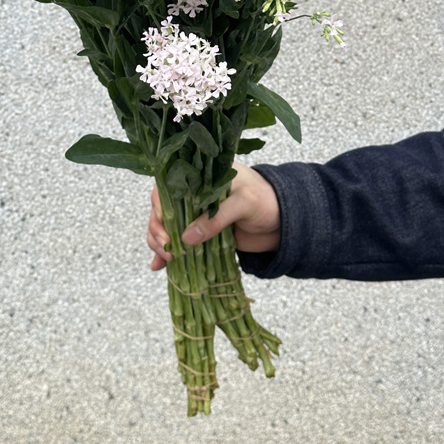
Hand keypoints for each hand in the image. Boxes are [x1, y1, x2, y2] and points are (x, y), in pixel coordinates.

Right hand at [147, 160, 280, 270]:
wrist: (285, 221)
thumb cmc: (267, 200)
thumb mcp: (243, 203)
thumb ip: (216, 218)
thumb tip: (186, 238)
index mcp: (201, 177)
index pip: (168, 186)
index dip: (159, 206)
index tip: (164, 226)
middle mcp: (193, 195)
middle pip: (162, 210)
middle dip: (158, 230)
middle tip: (167, 248)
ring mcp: (196, 216)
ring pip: (166, 228)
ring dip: (160, 244)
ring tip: (167, 259)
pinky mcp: (201, 234)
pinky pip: (179, 243)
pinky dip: (168, 255)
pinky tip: (159, 267)